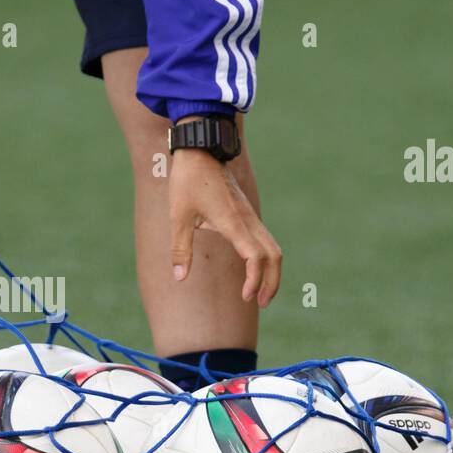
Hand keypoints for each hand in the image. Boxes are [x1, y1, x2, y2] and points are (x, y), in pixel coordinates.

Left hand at [168, 145, 281, 307]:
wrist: (201, 150)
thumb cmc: (187, 181)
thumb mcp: (178, 216)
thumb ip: (180, 249)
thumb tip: (179, 278)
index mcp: (232, 222)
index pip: (255, 257)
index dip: (254, 279)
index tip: (246, 296)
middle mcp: (247, 220)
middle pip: (274, 255)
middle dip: (272, 281)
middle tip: (260, 303)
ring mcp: (250, 216)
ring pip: (273, 247)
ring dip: (271, 271)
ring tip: (260, 293)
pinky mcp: (247, 214)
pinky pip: (265, 239)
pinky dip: (266, 259)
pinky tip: (254, 270)